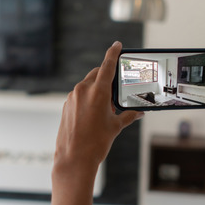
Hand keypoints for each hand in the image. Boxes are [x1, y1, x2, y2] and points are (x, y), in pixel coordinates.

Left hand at [53, 41, 142, 175]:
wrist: (74, 159)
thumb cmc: (95, 143)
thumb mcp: (115, 127)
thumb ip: (128, 115)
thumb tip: (138, 113)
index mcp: (97, 92)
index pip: (107, 66)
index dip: (113, 53)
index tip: (116, 44)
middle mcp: (83, 91)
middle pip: (96, 74)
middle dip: (106, 77)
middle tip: (116, 89)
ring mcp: (72, 98)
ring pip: (87, 85)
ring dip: (97, 89)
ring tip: (105, 108)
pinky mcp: (66, 106)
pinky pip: (79, 96)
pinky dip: (88, 99)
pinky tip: (93, 114)